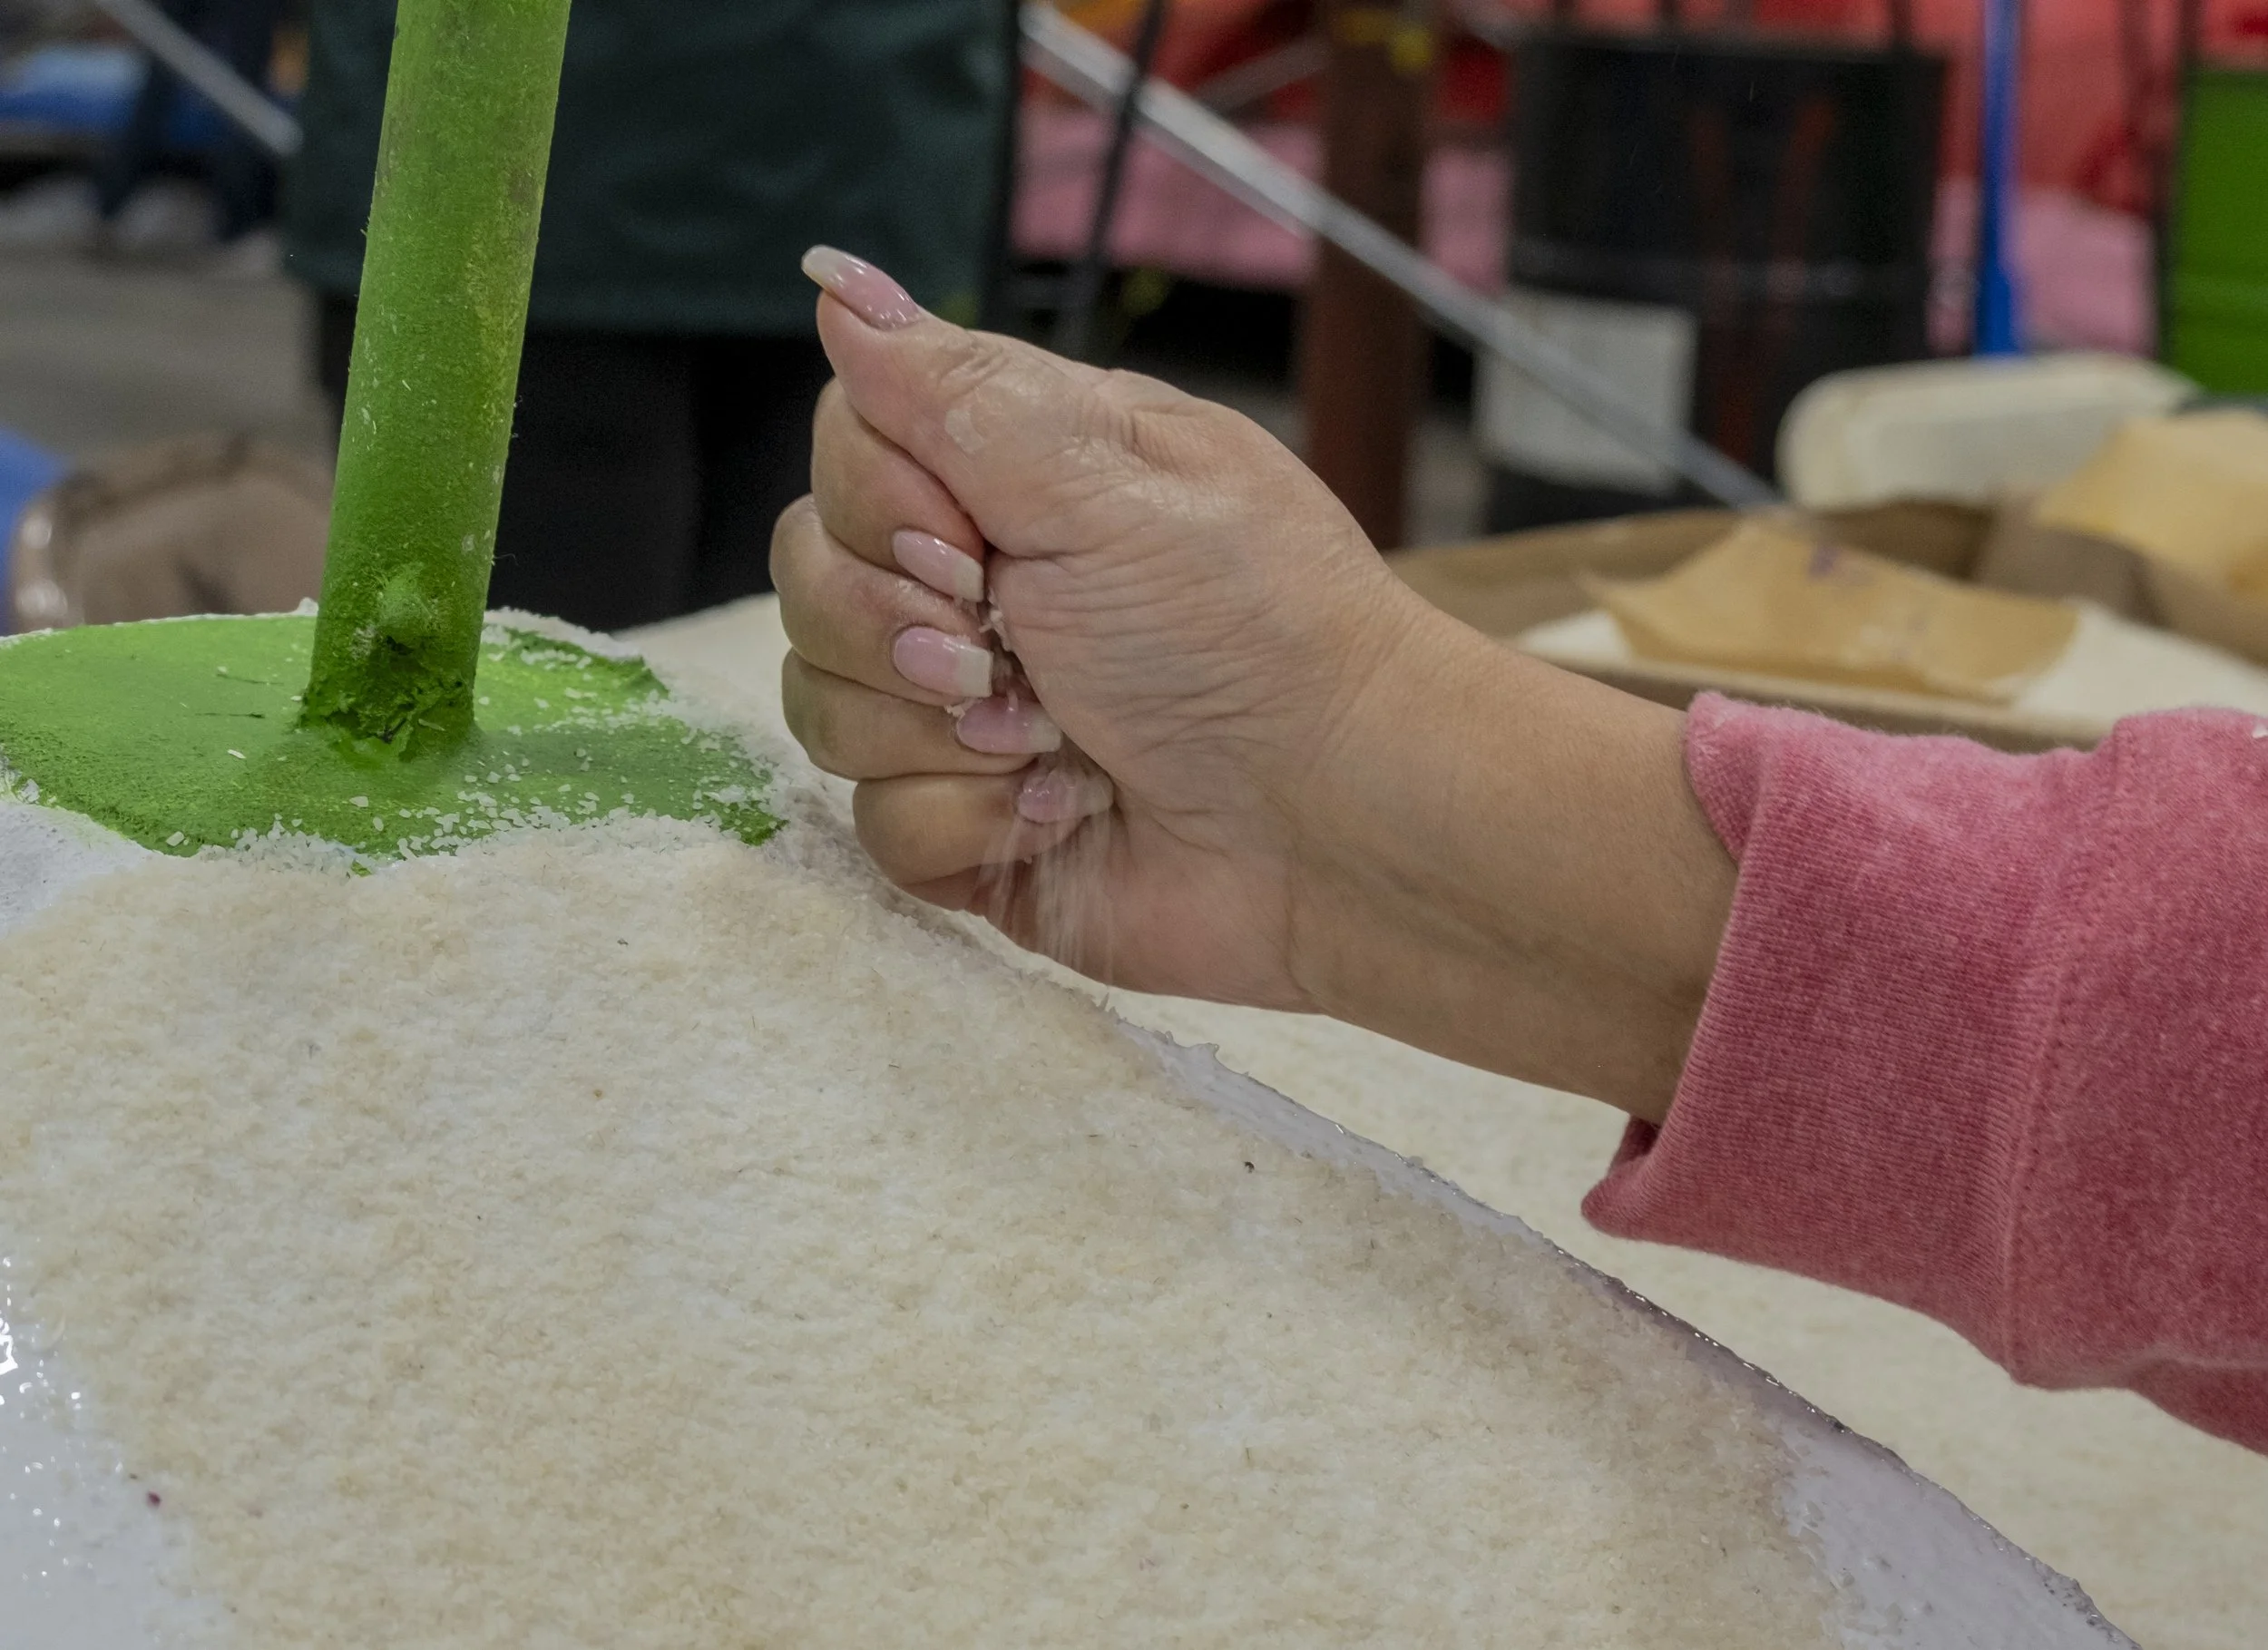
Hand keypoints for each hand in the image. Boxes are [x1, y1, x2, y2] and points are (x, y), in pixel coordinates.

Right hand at [775, 249, 1734, 1117]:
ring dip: (936, 732)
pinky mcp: (970, 830)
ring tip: (1052, 742)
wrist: (1336, 822)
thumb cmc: (1253, 630)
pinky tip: (1059, 813)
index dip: (880, 501)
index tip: (969, 542)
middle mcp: (980, 588)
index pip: (848, 445)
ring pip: (821, 704)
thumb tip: (834, 282)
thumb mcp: (1103, 478)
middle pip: (812, 574)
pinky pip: (873, 824)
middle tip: (1005, 652)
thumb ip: (951, 388)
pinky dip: (966, 823)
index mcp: (1018, 479)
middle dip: (895, 628)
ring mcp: (966, 715)